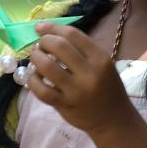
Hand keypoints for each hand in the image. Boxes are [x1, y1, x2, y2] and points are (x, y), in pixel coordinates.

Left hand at [28, 21, 132, 137]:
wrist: (113, 120)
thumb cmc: (107, 88)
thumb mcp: (103, 64)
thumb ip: (81, 50)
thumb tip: (50, 34)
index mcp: (100, 58)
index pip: (72, 34)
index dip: (52, 27)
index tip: (40, 27)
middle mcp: (89, 73)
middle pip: (58, 46)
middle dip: (43, 42)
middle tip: (40, 45)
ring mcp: (76, 90)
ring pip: (47, 67)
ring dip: (36, 58)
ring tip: (36, 58)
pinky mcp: (65, 105)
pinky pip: (42, 90)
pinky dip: (33, 81)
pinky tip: (34, 77)